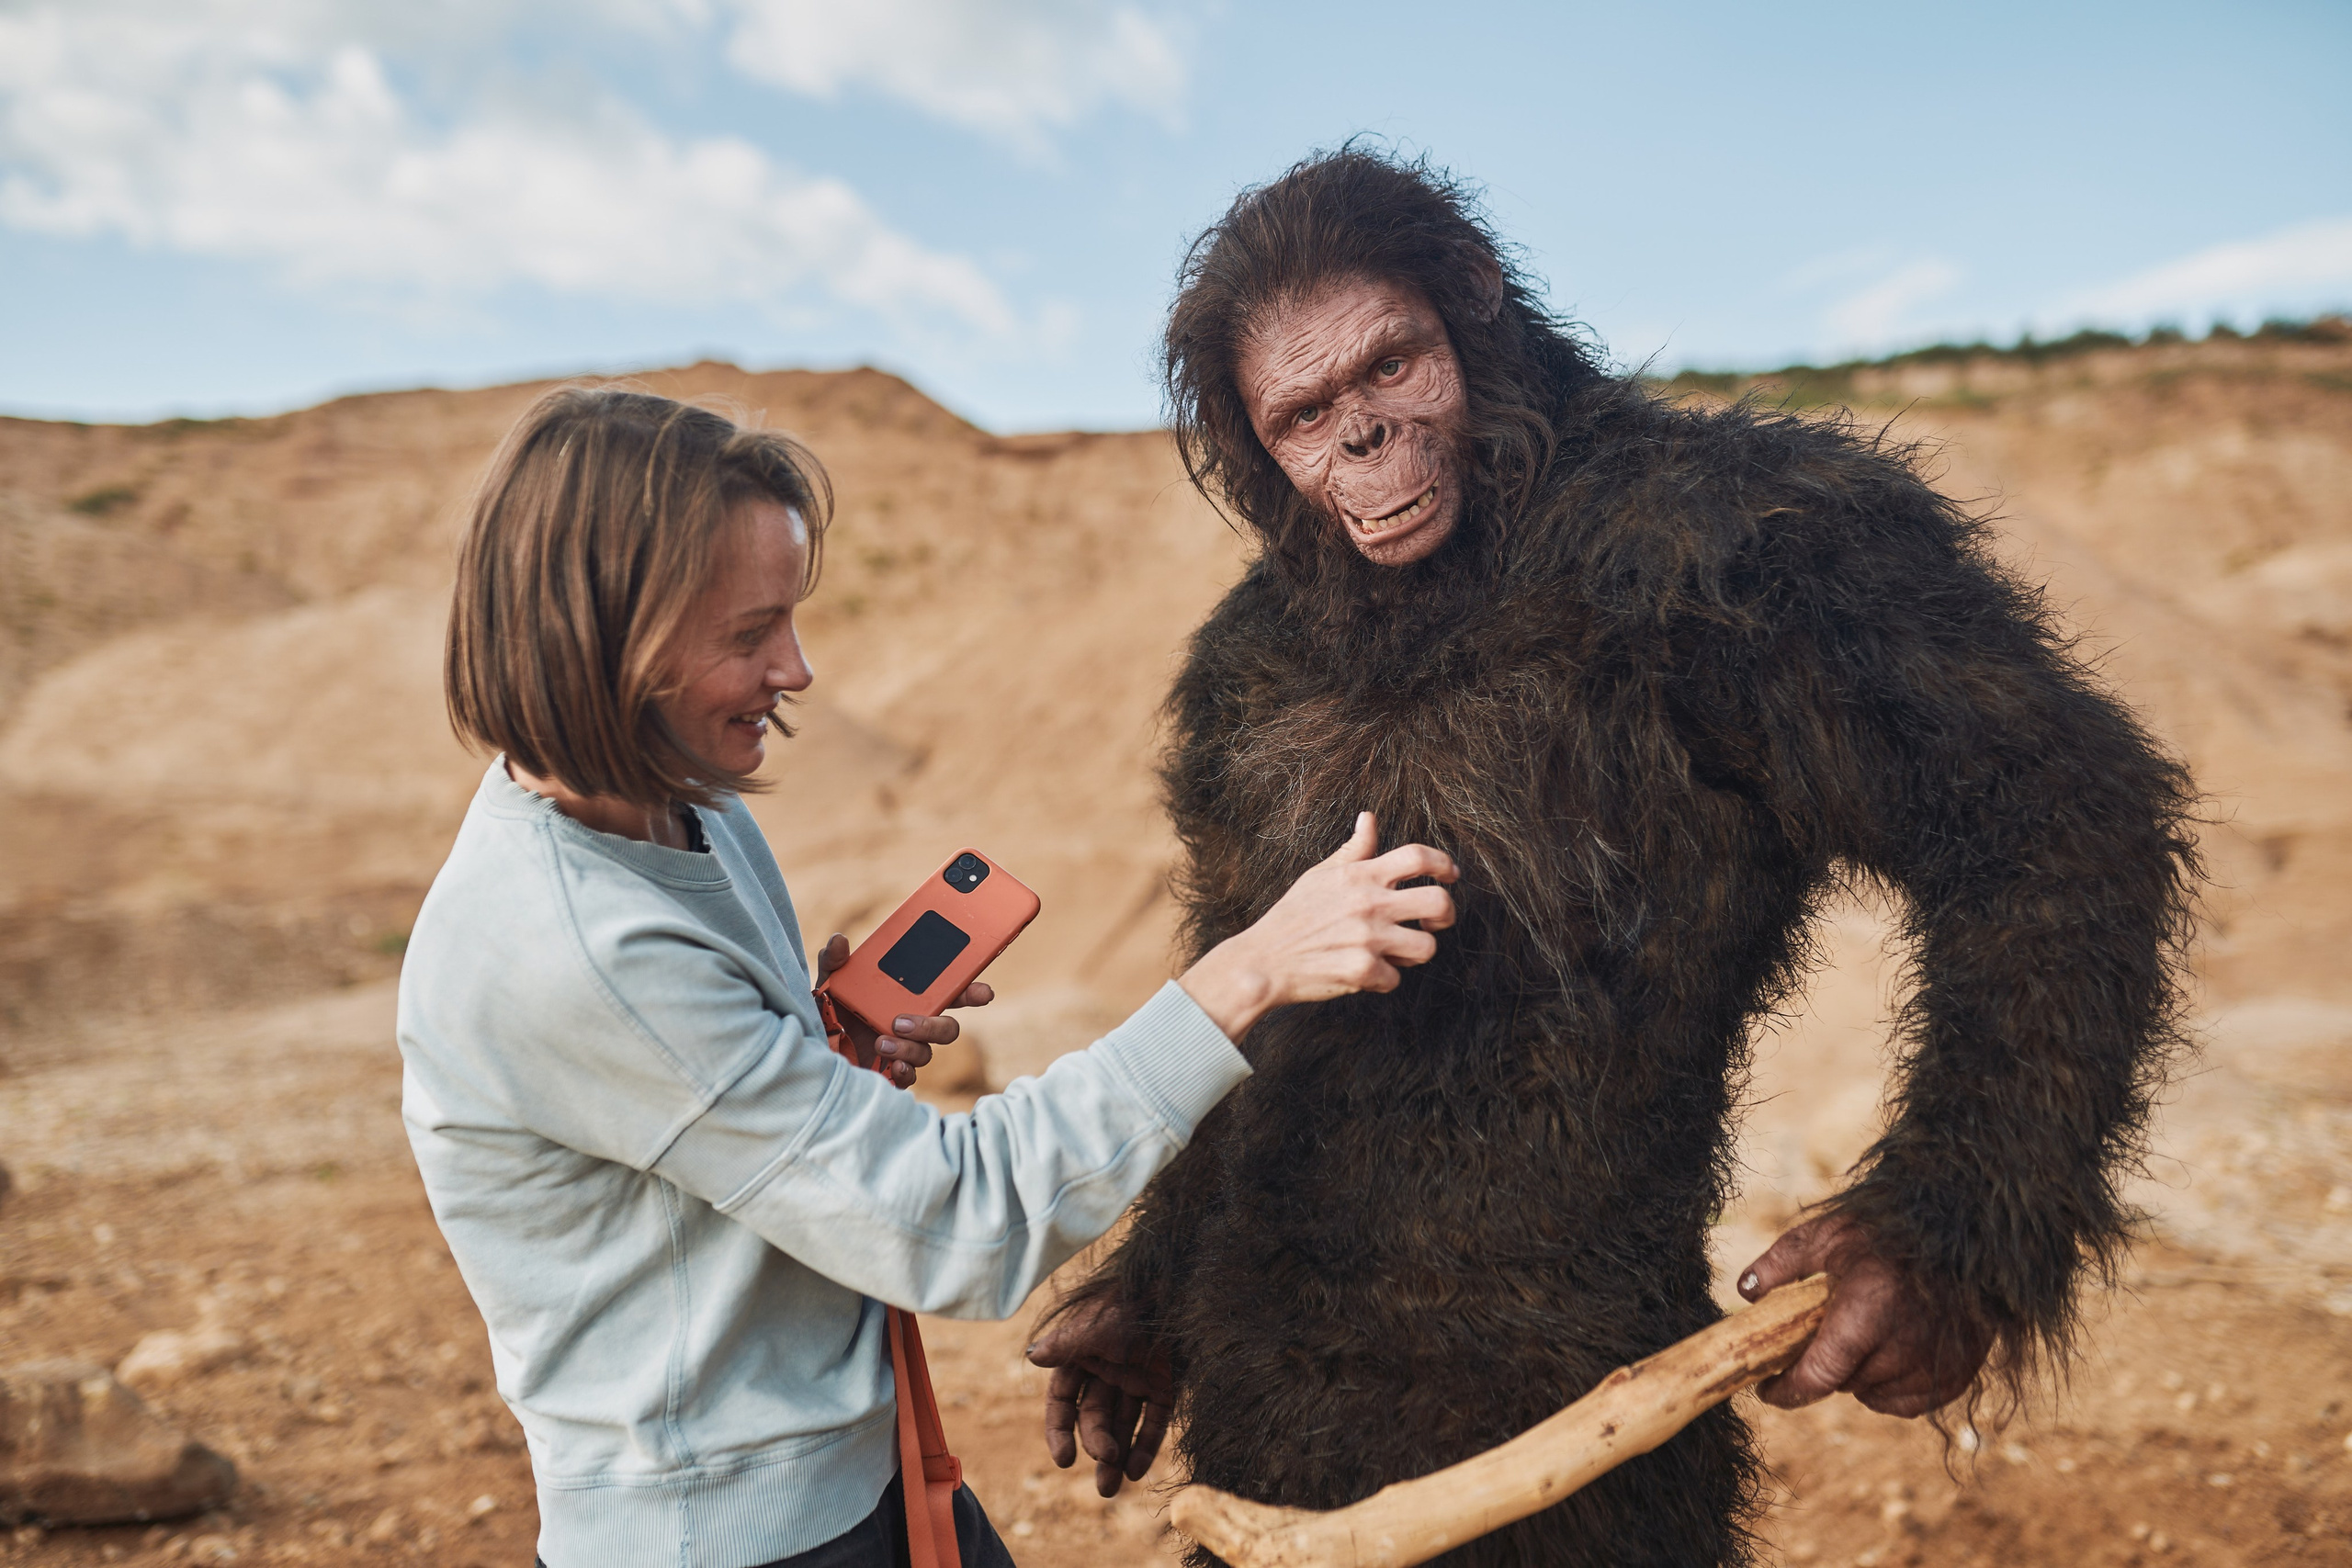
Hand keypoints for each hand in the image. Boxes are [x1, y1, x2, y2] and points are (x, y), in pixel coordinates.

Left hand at [813, 932, 992, 1089]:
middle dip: (938, 1026)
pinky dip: (904, 1071)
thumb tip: (839, 940)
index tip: (983, 993)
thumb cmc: (827, 1014)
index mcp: (908, 999)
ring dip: (910, 1045)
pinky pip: (910, 1077)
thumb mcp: (829, 983)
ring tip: (882, 1039)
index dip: (971, 992)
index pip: (948, 994)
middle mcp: (912, 1025)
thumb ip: (834, 961)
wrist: (811, 1050)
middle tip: (906, 1020)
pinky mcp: (890, 1074)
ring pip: (927, 1052)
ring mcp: (904, 1051)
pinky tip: (891, 1064)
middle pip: (947, 1028)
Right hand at [1026, 1293, 1172, 1497]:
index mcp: (1082, 1356)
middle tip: (1105, 1464)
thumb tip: (1033, 1358)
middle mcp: (1107, 1371)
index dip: (1059, 1431)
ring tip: (1110, 1490)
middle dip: (1096, 1444)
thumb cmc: (1131, 1302)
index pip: (1062, 1401)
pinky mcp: (1165, 1385)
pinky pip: (1153, 1421)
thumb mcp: (1095, 1325)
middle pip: (1094, 1417)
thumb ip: (1066, 1346)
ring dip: (1116, 1455)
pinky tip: (1137, 1471)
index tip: (1064, 1460)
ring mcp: (1136, 1378)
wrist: (1179, 1288)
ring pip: (1122, 1424)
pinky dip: (1145, 1445)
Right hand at [1178, 812, 1458, 1040]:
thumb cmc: (1292, 916)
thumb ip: (1353, 850)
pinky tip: (1366, 973)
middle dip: (1446, 914)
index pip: (1418, 857)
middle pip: (1439, 902)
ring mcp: (1368, 938)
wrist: (1263, 961)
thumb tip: (1369, 818)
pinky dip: (1384, 980)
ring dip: (1415, 952)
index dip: (1443, 863)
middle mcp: (1369, 904)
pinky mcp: (1363, 970)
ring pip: (1427, 947)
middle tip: (1432, 921)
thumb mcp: (1320, 875)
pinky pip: (1396, 979)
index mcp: (1360, 876)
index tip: (1450, 874)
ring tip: (1395, 952)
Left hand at [1738, 1213, 1991, 1417]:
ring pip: (1873, 1395)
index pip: (1818, 1375)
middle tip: (1820, 1338)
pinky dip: (1890, 1388)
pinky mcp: (1956, 1375)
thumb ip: (1781, 1263)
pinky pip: (1907, 1402)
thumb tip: (1746, 1292)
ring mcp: (1933, 1365)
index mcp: (1866, 1312)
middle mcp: (1902, 1346)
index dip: (1786, 1389)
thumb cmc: (1890, 1231)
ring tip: (1858, 1338)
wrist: (1966, 1233)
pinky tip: (1887, 1355)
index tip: (1767, 1388)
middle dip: (1823, 1367)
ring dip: (1857, 1377)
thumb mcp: (1827, 1235)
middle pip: (1843, 1383)